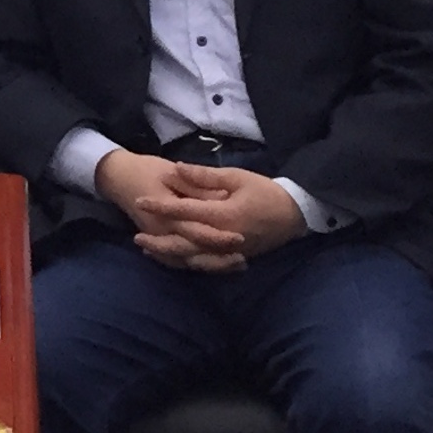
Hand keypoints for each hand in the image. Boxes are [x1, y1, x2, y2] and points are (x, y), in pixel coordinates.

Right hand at [96, 150, 248, 271]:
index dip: (219, 237)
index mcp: (168, 213)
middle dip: (219, 259)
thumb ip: (198, 186)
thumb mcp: (173, 172)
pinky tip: (216, 266)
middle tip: (243, 261)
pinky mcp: (159, 243)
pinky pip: (178, 262)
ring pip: (187, 261)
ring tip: (237, 265)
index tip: (242, 238)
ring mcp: (160, 240)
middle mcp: (164, 232)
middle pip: (194, 253)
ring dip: (211, 265)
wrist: (118, 177)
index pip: (197, 231)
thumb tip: (224, 195)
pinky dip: (196, 265)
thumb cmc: (146, 170)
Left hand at [130, 162, 306, 269]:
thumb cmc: (265, 192)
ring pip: (193, 258)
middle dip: (159, 240)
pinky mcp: (233, 258)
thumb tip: (175, 168)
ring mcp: (228, 252)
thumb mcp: (236, 177)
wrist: (296, 215)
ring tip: (148, 249)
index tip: (140, 199)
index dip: (161, 205)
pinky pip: (206, 264)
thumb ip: (204, 176)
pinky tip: (174, 259)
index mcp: (223, 215)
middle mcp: (223, 238)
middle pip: (184, 243)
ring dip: (169, 255)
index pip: (184, 211)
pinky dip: (187, 263)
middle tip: (136, 235)